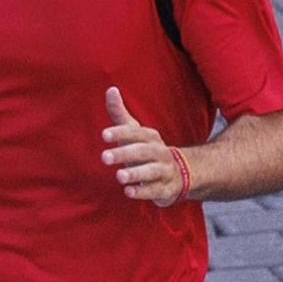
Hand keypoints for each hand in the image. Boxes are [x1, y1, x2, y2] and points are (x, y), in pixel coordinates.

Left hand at [100, 87, 184, 207]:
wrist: (179, 174)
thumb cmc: (147, 151)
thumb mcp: (135, 133)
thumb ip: (120, 114)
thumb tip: (110, 89)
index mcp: (150, 137)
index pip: (136, 132)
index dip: (121, 133)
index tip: (104, 135)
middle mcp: (159, 152)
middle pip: (143, 151)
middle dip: (124, 154)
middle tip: (104, 157)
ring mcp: (164, 171)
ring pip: (151, 171)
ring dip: (136, 173)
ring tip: (119, 176)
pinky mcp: (166, 189)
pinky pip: (155, 190)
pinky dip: (143, 192)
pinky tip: (128, 192)